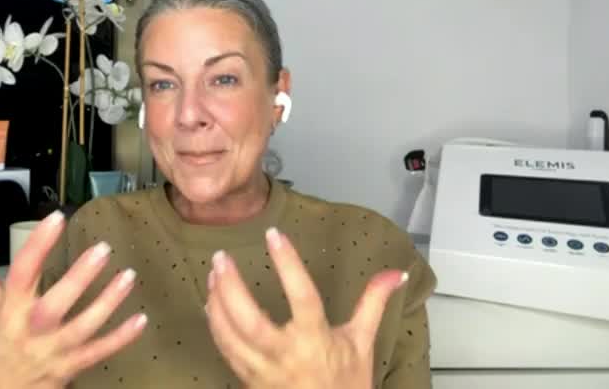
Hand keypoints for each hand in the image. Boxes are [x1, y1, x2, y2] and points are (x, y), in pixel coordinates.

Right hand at [0, 211, 146, 388]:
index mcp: (11, 309)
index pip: (21, 272)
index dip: (38, 244)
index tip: (57, 218)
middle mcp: (31, 329)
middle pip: (54, 303)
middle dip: (79, 277)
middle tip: (102, 249)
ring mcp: (53, 350)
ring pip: (83, 327)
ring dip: (107, 302)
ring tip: (128, 276)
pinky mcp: (71, 366)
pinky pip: (99, 352)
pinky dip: (121, 338)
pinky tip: (140, 319)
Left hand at [204, 227, 407, 388]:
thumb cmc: (347, 384)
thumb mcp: (363, 341)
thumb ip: (373, 302)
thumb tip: (396, 273)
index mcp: (316, 340)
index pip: (302, 296)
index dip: (287, 264)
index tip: (273, 235)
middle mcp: (287, 356)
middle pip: (251, 321)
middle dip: (232, 288)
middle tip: (221, 257)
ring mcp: (264, 371)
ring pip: (231, 337)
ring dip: (218, 304)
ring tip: (214, 274)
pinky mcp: (250, 381)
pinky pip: (226, 352)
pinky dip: (216, 327)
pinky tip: (212, 304)